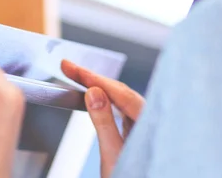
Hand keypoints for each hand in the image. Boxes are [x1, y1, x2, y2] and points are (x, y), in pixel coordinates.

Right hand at [61, 60, 144, 177]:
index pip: (120, 92)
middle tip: (68, 67)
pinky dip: (106, 100)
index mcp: (151, 126)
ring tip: (77, 76)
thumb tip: (95, 93)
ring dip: (99, 86)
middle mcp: (153, 124)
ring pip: (123, 99)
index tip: (72, 67)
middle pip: (122, 92)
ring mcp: (147, 129)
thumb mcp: (113, 154)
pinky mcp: (140, 136)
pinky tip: (95, 96)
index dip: (94, 77)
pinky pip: (123, 110)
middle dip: (94, 77)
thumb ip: (105, 122)